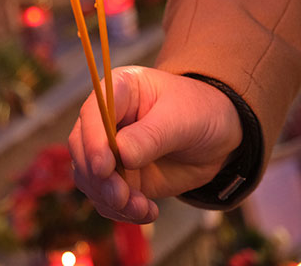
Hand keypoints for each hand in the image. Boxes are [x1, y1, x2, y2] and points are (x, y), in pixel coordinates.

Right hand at [68, 66, 241, 223]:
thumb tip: (120, 154)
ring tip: (141, 208)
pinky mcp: (118, 176)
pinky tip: (147, 211)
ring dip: (110, 198)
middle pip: (82, 148)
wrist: (218, 138)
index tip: (104, 167)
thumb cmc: (200, 112)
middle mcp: (107, 120)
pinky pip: (106, 198)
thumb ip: (151, 135)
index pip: (92, 113)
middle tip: (121, 197)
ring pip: (90, 177)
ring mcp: (109, 150)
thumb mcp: (182, 118)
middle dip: (99, 177)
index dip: (93, 140)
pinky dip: (121, 210)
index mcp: (119, 90)